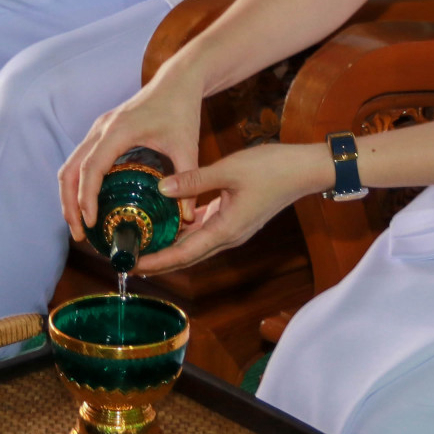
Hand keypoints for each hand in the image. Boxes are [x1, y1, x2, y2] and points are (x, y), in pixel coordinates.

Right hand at [60, 65, 205, 241]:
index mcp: (119, 131)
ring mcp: (98, 129)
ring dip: (70, 195)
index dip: (86, 197)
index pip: (91, 168)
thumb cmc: (182, 110)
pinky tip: (88, 203)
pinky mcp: (102, 132)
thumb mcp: (188, 147)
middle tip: (80, 233)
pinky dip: (77, 183)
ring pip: (70, 165)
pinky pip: (79, 160)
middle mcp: (102, 129)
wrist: (178, 81)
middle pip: (70, 170)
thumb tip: (188, 220)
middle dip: (70, 204)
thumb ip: (188, 182)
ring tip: (79, 224)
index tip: (89, 223)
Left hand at [131, 141, 331, 275]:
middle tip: (128, 259)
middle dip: (158, 260)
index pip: (183, 254)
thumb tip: (161, 189)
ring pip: (196, 245)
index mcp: (226, 230)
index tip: (132, 264)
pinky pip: (206, 231)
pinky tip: (171, 222)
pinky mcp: (236, 219)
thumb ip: (194, 180)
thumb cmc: (272, 168)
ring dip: (171, 247)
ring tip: (144, 243)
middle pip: (187, 256)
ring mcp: (233, 229)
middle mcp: (228, 236)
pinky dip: (186, 231)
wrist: (305, 169)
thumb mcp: (229, 170)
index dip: (156, 262)